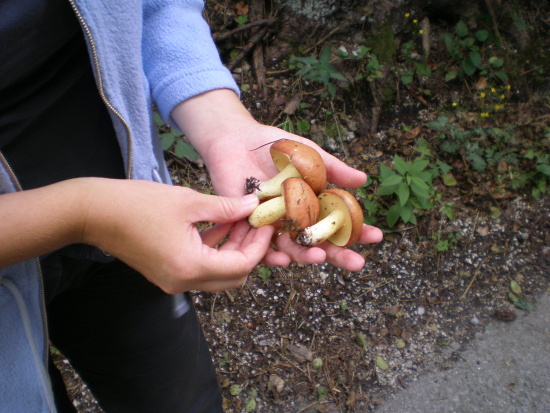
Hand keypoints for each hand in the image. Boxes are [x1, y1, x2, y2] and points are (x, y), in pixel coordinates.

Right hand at [81, 178, 273, 292]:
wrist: (95, 213)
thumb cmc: (138, 203)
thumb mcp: (189, 201)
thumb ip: (226, 207)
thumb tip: (253, 205)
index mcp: (191, 267)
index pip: (241, 266)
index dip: (259, 245)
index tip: (267, 224)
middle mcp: (184, 282)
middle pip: (233, 277)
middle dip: (249, 250)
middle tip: (256, 223)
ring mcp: (174, 282)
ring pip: (218, 274)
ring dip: (233, 250)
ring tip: (241, 219)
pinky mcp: (167, 274)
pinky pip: (201, 268)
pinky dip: (214, 251)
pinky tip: (221, 225)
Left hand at [172, 90, 382, 270]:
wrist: (237, 138)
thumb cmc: (275, 147)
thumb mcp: (309, 155)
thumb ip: (333, 169)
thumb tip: (363, 180)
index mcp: (312, 205)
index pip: (338, 224)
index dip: (358, 232)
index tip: (376, 236)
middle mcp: (295, 219)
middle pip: (319, 242)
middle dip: (339, 255)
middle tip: (358, 264)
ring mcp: (273, 224)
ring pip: (292, 248)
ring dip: (306, 256)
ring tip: (320, 257)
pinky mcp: (249, 225)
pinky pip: (260, 247)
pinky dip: (271, 255)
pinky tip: (283, 259)